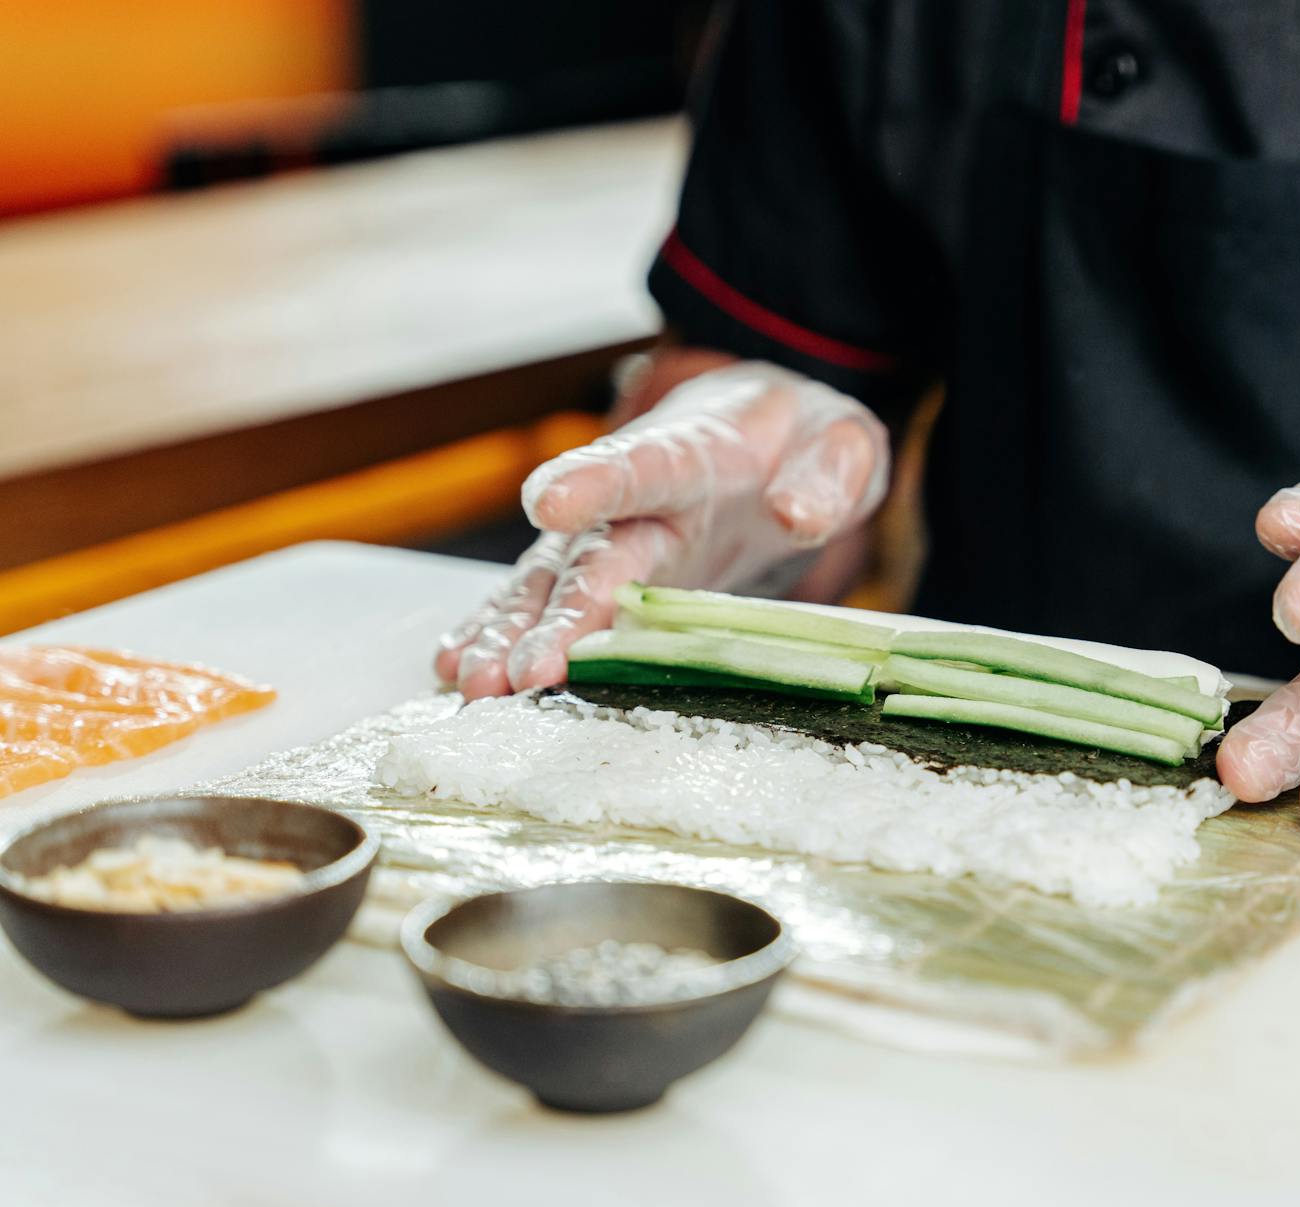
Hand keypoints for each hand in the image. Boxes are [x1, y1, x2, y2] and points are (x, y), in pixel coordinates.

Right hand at [434, 362, 888, 698]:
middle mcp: (635, 499)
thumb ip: (826, 475)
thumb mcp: (844, 443)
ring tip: (472, 685)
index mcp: (694, 453)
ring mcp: (609, 537)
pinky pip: (539, 601)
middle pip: (586, 554)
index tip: (550, 500)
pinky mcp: (600, 572)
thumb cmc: (805, 438)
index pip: (643, 465)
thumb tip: (794, 511)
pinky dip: (498, 631)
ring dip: (507, 633)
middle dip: (550, 615)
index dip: (595, 481)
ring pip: (547, 584)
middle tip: (514, 673)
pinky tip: (455, 667)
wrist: (769, 429)